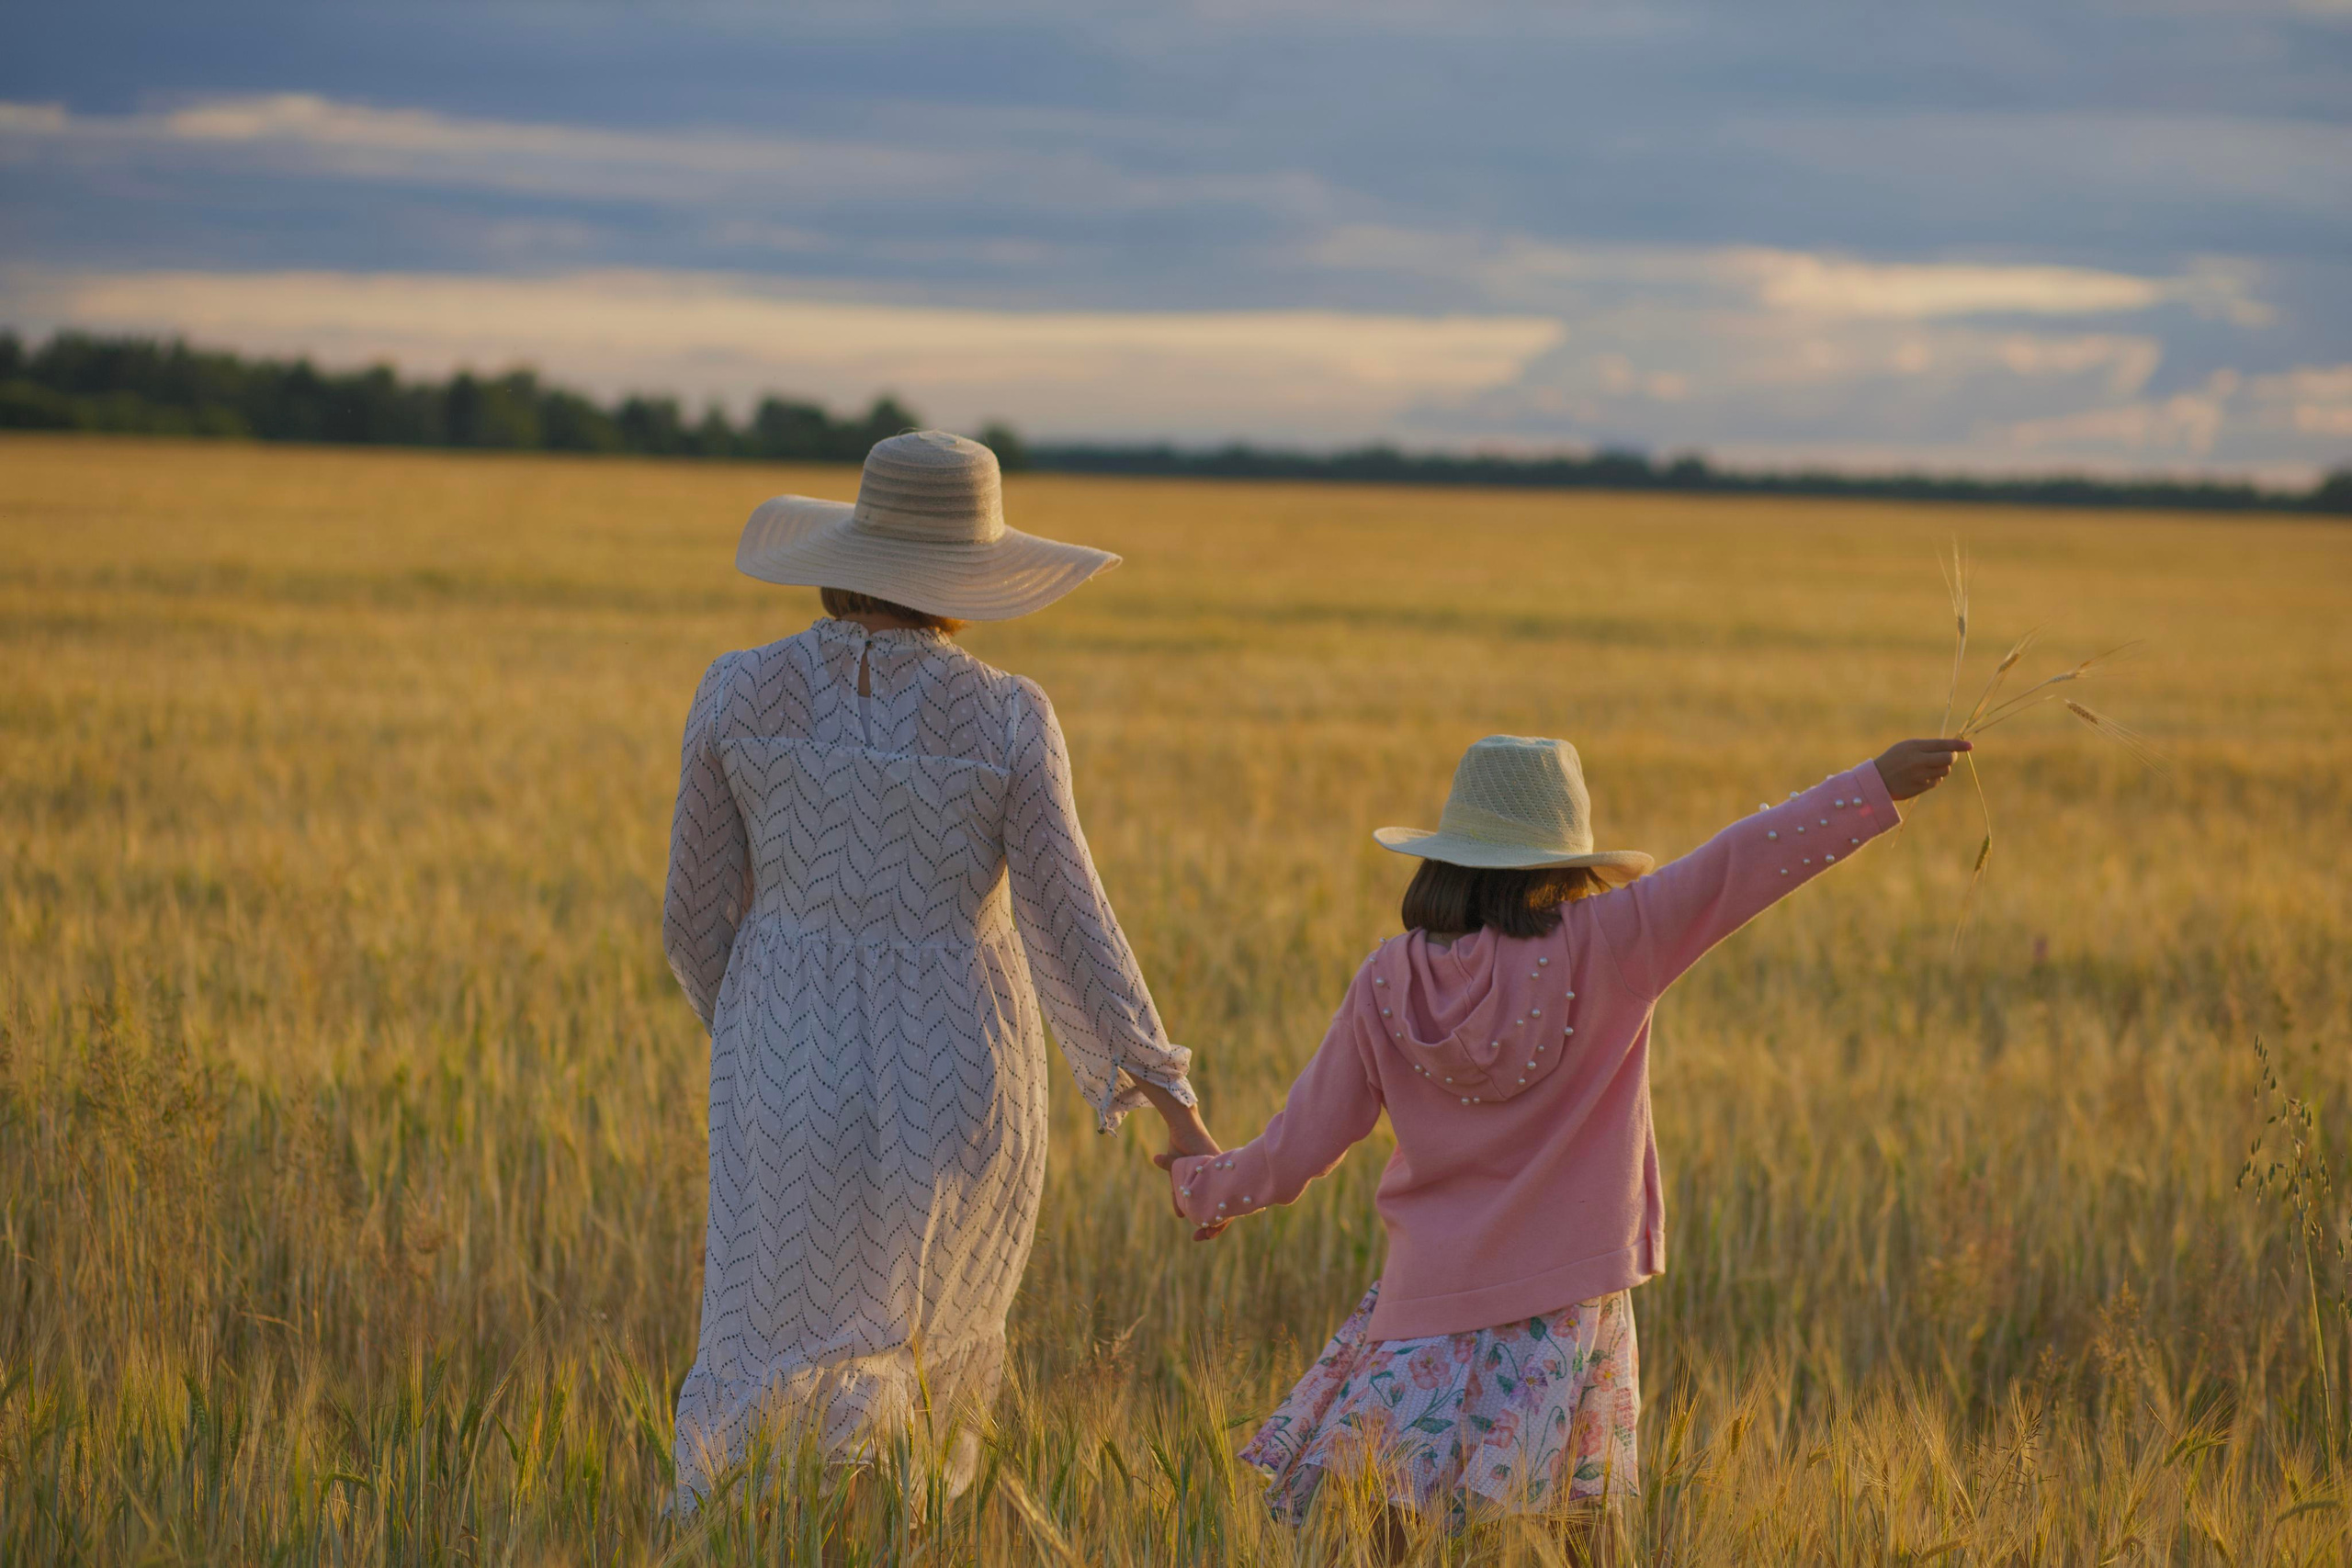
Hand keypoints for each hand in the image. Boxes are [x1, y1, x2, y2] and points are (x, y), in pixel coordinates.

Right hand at [1143, 1092, 1231, 1240]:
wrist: (1183, 1126)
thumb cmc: (1181, 1146)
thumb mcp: (1177, 1176)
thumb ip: (1179, 1194)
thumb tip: (1180, 1215)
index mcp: (1214, 1183)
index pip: (1219, 1209)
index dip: (1213, 1224)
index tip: (1200, 1235)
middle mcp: (1222, 1179)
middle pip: (1226, 1209)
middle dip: (1216, 1227)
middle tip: (1202, 1237)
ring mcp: (1223, 1171)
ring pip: (1228, 1201)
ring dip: (1219, 1219)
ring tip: (1208, 1232)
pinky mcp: (1219, 1164)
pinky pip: (1226, 1186)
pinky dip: (1225, 1202)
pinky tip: (1222, 1216)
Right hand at [1872, 737, 1971, 800]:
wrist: (1877, 780)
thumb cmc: (1894, 759)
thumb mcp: (1907, 747)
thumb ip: (1927, 747)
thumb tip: (1952, 750)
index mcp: (1915, 747)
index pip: (1943, 744)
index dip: (1959, 745)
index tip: (1970, 746)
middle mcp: (1919, 761)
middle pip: (1949, 758)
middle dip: (1951, 757)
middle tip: (1947, 756)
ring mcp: (1920, 775)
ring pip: (1945, 771)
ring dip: (1942, 768)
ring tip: (1929, 766)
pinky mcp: (1921, 787)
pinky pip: (1937, 780)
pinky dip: (1934, 777)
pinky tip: (1922, 776)